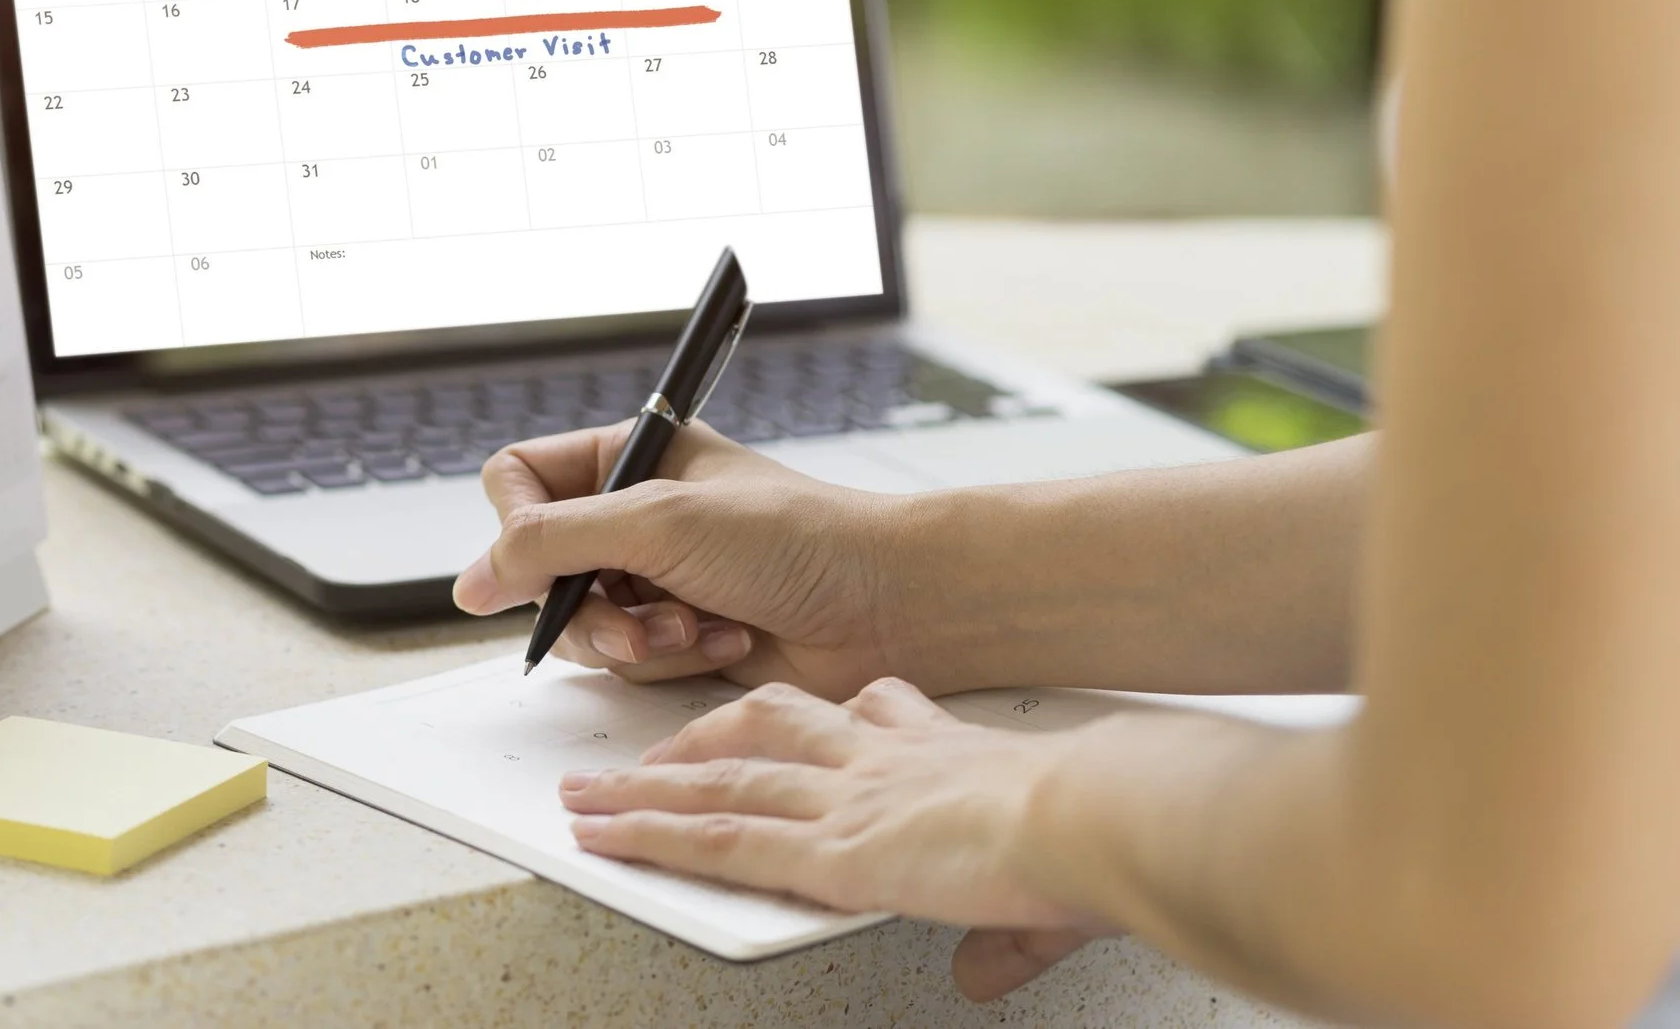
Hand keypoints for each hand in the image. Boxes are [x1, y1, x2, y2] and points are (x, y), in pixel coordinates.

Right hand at [449, 420, 911, 696]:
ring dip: (633, 636)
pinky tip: (723, 640)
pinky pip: (627, 660)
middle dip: (586, 602)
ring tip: (692, 626)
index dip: (517, 528)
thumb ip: (552, 543)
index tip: (537, 561)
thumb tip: (471, 582)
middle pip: (540, 565)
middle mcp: (632, 513)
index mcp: (626, 457)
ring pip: (579, 622)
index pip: (517, 482)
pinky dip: (670, 657)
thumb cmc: (793, 537)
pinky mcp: (678, 633)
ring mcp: (653, 576)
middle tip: (631, 615)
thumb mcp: (658, 521)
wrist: (885, 604)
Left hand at [561, 678, 1115, 1001]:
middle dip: (701, 737)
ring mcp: (843, 800)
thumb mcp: (1058, 889)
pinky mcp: (826, 847)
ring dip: (645, 787)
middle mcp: (880, 763)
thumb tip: (985, 977)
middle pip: (766, 730)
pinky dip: (652, 836)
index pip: (872, 715)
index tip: (806, 711)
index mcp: (941, 753)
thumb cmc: (1100, 834)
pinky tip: (606, 837)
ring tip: (587, 794)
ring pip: (719, 782)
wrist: (1098, 816)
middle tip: (651, 750)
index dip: (828, 714)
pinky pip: (717, 839)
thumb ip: (1010, 937)